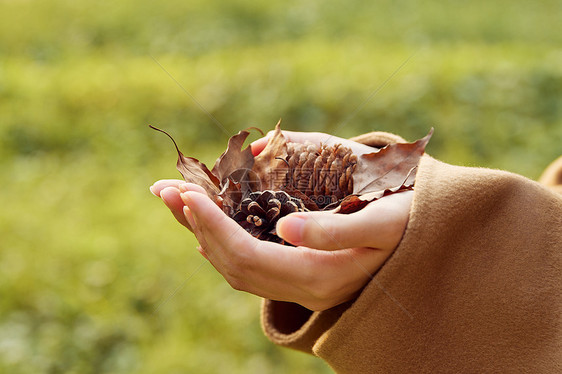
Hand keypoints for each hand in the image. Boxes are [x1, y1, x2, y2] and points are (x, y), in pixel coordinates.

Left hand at [150, 130, 412, 310]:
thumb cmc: (411, 224)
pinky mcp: (299, 274)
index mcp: (318, 276)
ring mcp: (299, 285)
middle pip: (231, 263)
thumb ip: (337, 230)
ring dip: (203, 232)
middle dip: (195, 225)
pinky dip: (223, 240)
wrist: (428, 243)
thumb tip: (285, 227)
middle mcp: (302, 288)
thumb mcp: (382, 223)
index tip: (187, 192)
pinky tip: (211, 220)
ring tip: (177, 199)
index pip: (246, 256)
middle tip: (164, 189)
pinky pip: (250, 263)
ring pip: (236, 266)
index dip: (212, 225)